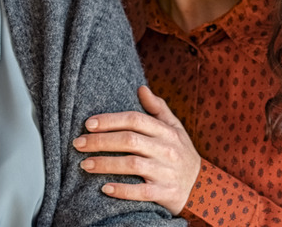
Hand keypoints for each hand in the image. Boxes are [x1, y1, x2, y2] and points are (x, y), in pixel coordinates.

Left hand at [72, 85, 200, 214]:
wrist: (203, 188)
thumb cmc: (181, 153)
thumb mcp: (175, 128)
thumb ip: (158, 108)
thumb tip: (141, 88)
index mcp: (166, 131)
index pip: (135, 120)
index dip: (110, 120)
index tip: (88, 124)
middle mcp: (166, 149)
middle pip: (129, 140)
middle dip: (100, 141)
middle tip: (78, 143)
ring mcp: (166, 172)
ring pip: (132, 165)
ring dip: (105, 164)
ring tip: (85, 164)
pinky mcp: (165, 193)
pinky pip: (141, 192)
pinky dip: (122, 190)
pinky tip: (104, 187)